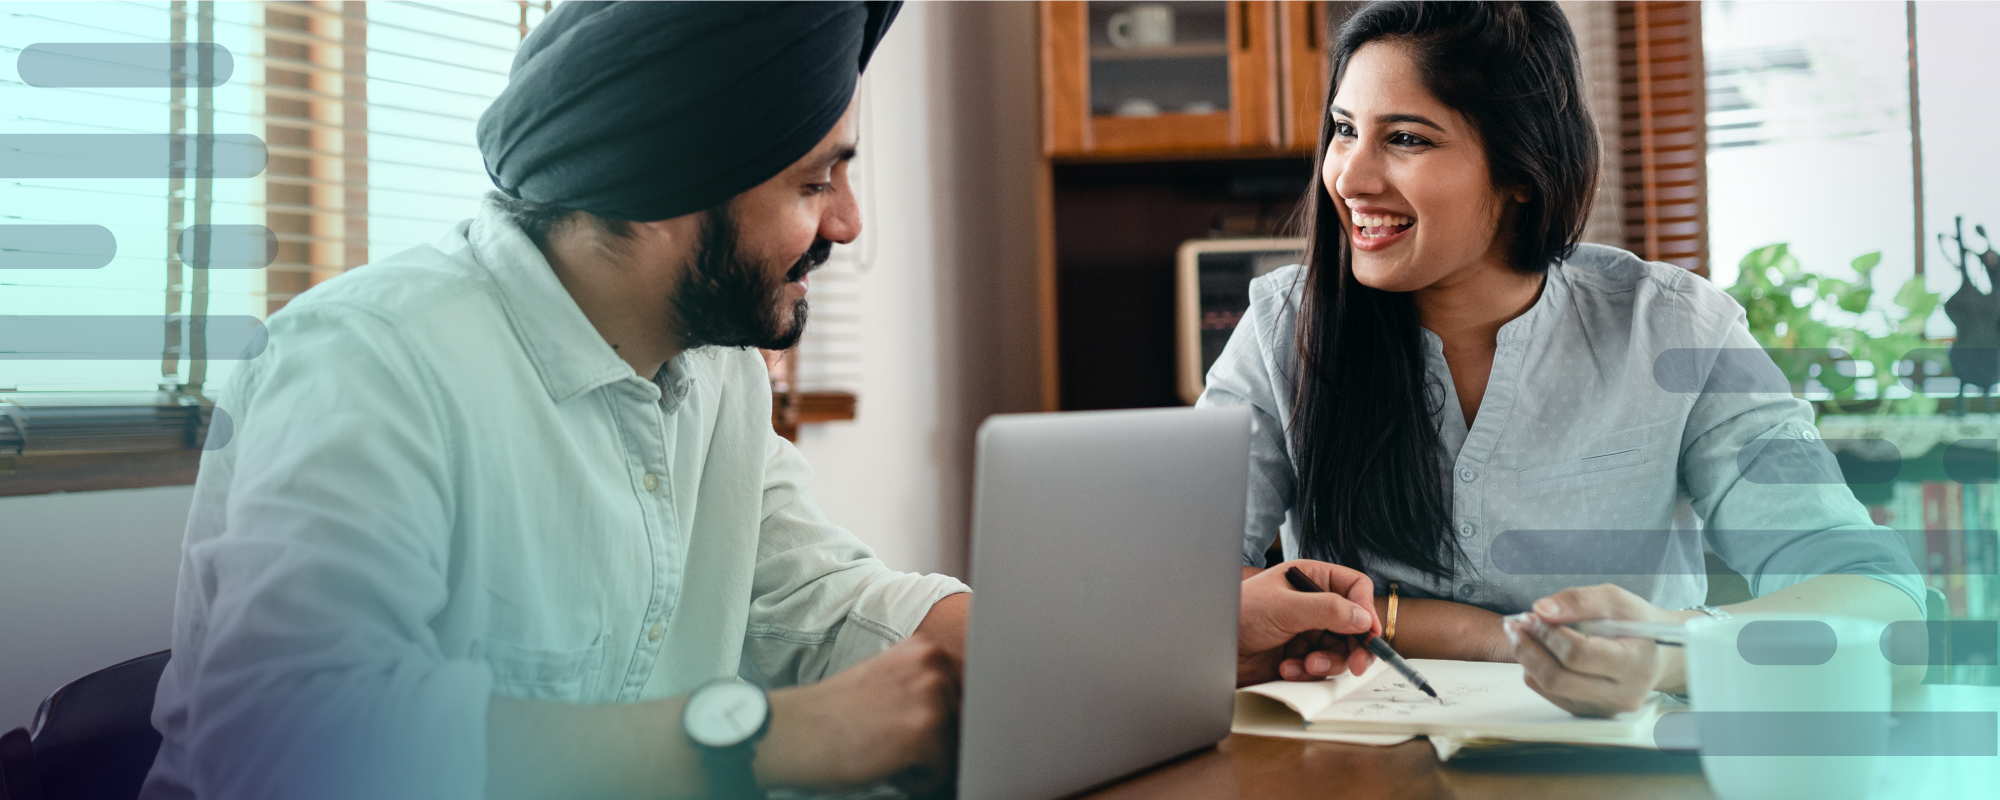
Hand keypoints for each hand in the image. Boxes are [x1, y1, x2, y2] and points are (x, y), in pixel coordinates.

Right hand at [755, 638, 958, 792]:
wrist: (793, 731)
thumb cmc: (834, 715)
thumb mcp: (888, 681)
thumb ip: (925, 686)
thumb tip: (964, 715)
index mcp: (926, 649)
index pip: (967, 694)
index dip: (945, 721)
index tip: (916, 728)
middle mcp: (934, 664)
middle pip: (966, 722)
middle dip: (938, 741)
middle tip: (892, 740)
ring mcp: (933, 695)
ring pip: (956, 748)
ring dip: (927, 760)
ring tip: (887, 750)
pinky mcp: (928, 730)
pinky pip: (943, 773)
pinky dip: (917, 781)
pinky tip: (885, 764)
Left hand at [1237, 559, 1378, 685]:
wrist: (1210, 647)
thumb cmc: (1240, 614)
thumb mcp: (1285, 607)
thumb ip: (1327, 610)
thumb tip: (1363, 618)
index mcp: (1311, 579)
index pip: (1354, 588)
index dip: (1365, 609)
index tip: (1369, 633)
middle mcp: (1314, 604)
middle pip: (1354, 624)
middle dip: (1354, 646)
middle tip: (1355, 665)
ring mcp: (1308, 631)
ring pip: (1341, 650)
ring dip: (1328, 662)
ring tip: (1307, 665)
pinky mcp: (1300, 655)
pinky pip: (1321, 667)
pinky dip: (1308, 672)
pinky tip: (1288, 669)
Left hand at [1505, 583, 1680, 716]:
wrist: (1656, 652)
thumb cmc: (1636, 623)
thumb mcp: (1616, 600)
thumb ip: (1580, 601)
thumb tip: (1541, 610)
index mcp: (1636, 664)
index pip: (1580, 654)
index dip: (1548, 633)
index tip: (1532, 615)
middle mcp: (1623, 694)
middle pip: (1559, 678)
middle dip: (1529, 648)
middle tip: (1516, 624)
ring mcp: (1605, 708)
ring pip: (1550, 688)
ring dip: (1527, 658)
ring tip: (1522, 633)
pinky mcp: (1590, 712)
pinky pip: (1550, 695)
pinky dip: (1535, 671)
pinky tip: (1537, 651)